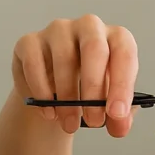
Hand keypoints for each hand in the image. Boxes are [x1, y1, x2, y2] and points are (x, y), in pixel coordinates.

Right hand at [11, 14, 138, 136]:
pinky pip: (34, 64)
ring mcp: (58, 30)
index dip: (122, 84)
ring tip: (70, 124)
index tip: (116, 113)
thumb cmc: (92, 90)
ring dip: (67, 98)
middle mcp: (89, 26)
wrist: (58, 89)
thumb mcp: (110, 103)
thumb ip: (119, 116)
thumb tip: (120, 128)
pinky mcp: (30, 41)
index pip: (125, 53)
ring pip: (63, 59)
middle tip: (94, 122)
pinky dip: (41, 92)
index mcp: (117, 38)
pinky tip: (49, 113)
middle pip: (94, 49)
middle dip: (94, 89)